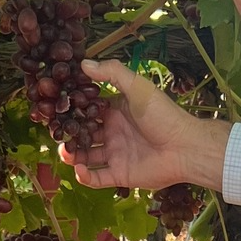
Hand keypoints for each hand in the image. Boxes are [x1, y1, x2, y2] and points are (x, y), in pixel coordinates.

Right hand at [62, 60, 232, 193]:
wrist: (184, 147)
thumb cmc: (163, 114)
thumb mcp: (137, 87)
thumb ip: (112, 73)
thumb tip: (84, 63)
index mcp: (117, 111)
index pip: (89, 110)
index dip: (73, 110)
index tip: (57, 108)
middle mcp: (114, 132)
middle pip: (84, 134)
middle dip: (69, 134)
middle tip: (55, 133)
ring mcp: (116, 154)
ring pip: (86, 156)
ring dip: (73, 155)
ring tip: (63, 151)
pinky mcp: (120, 174)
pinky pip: (97, 177)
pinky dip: (85, 175)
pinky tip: (78, 168)